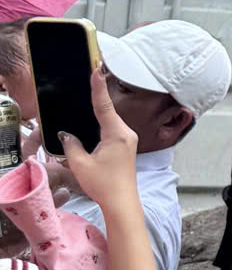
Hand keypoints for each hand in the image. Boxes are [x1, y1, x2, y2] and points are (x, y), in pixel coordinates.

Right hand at [59, 67, 138, 205]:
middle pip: (107, 111)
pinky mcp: (125, 148)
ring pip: (109, 121)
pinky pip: (112, 130)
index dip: (97, 86)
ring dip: (99, 111)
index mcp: (117, 134)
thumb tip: (65, 134)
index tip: (97, 67)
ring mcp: (128, 141)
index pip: (103, 105)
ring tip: (89, 94)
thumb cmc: (104, 184)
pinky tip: (92, 123)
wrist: (122, 202)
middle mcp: (126, 133)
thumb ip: (71, 144)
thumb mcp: (80, 163)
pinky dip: (101, 124)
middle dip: (97, 95)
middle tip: (92, 74)